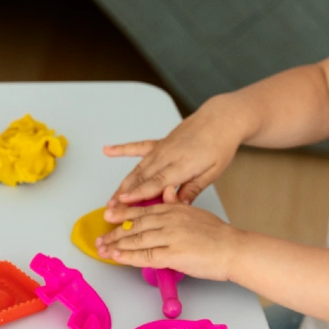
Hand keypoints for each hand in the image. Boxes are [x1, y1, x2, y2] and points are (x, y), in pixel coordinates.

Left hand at [96, 187, 239, 280]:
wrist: (234, 249)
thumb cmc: (218, 235)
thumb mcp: (195, 212)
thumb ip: (178, 203)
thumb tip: (168, 192)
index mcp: (173, 208)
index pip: (141, 210)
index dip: (122, 214)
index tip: (108, 216)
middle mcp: (168, 220)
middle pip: (134, 225)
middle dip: (114, 233)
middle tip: (100, 238)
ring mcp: (170, 236)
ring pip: (136, 240)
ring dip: (116, 246)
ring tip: (103, 250)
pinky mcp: (172, 254)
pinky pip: (145, 256)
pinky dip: (129, 257)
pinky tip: (117, 257)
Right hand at [103, 97, 244, 205]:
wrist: (220, 120)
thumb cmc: (219, 146)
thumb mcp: (213, 173)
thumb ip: (193, 189)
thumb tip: (179, 205)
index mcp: (182, 165)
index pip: (156, 182)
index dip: (139, 193)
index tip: (124, 200)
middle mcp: (167, 156)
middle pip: (142, 177)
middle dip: (124, 193)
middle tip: (111, 208)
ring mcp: (161, 148)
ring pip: (137, 168)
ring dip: (123, 183)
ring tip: (111, 197)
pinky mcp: (159, 143)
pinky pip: (137, 147)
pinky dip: (122, 149)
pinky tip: (108, 151)